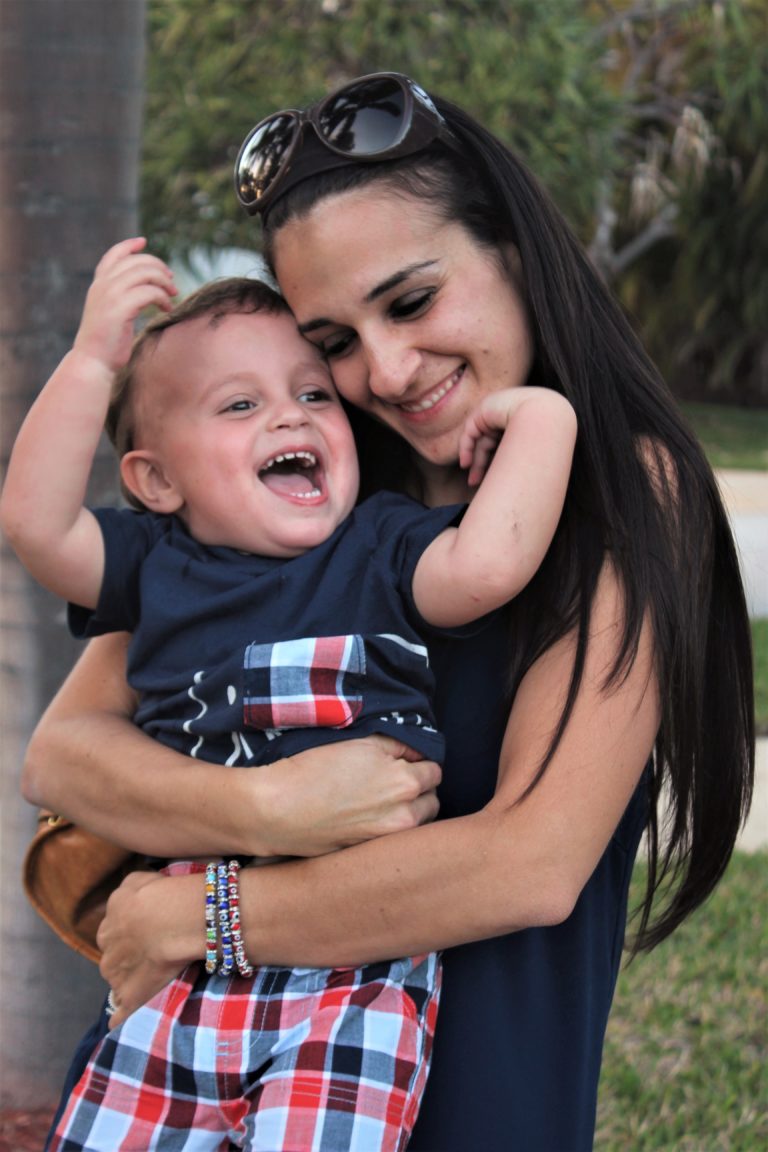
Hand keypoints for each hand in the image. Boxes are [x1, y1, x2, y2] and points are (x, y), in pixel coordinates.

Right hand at [73, 237, 176, 372]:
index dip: (129, 246)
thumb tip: (144, 290)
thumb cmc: (106, 344)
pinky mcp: (120, 308)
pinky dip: (163, 298)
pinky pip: (149, 292)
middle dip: (158, 267)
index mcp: (98, 286)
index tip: (143, 241)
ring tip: (173, 295)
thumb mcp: (110, 315)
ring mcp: (110, 295)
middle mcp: (102, 286)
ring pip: (144, 273)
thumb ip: (120, 299)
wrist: (93, 362)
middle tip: (171, 281)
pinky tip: (168, 310)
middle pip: (136, 261)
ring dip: (163, 282)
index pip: (113, 255)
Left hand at [98, 870, 199, 1029]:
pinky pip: (120, 1016)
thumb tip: (129, 899)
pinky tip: (124, 1022)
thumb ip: (127, 892)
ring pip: (118, 984)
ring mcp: (117, 978)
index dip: (129, 935)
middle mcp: (107, 953)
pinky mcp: (131, 997)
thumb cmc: (160, 894)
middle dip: (127, 960)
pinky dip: (121, 1019)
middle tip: (151, 956)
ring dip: (130, 983)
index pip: (112, 935)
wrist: (172, 918)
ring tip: (154, 980)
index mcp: (107, 926)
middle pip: (114, 960)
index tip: (146, 935)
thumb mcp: (136, 880)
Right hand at [244, 735, 441, 857]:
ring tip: (382, 800)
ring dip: (410, 810)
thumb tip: (414, 753)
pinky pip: (397, 838)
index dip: (418, 762)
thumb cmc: (314, 770)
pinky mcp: (372, 853)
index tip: (403, 760)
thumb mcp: (361, 744)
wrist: (278, 810)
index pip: (434, 771)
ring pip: (418, 822)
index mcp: (406, 782)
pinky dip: (391, 828)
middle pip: (432, 800)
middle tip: (393, 779)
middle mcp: (405, 815)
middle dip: (420, 789)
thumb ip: (396, 747)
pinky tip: (368, 817)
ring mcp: (389, 839)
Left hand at [458, 386, 570, 485]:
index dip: (491, 462)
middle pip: (488, 441)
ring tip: (472, 479)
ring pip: (479, 438)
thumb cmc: (546, 436)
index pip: (500, 443)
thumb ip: (515, 457)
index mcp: (521, 420)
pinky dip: (466, 447)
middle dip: (479, 464)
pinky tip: (466, 463)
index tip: (485, 481)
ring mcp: (496, 408)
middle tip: (473, 482)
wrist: (546, 414)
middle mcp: (507, 413)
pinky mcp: (484, 408)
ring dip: (473, 459)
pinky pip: (471, 430)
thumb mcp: (527, 449)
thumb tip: (511, 479)